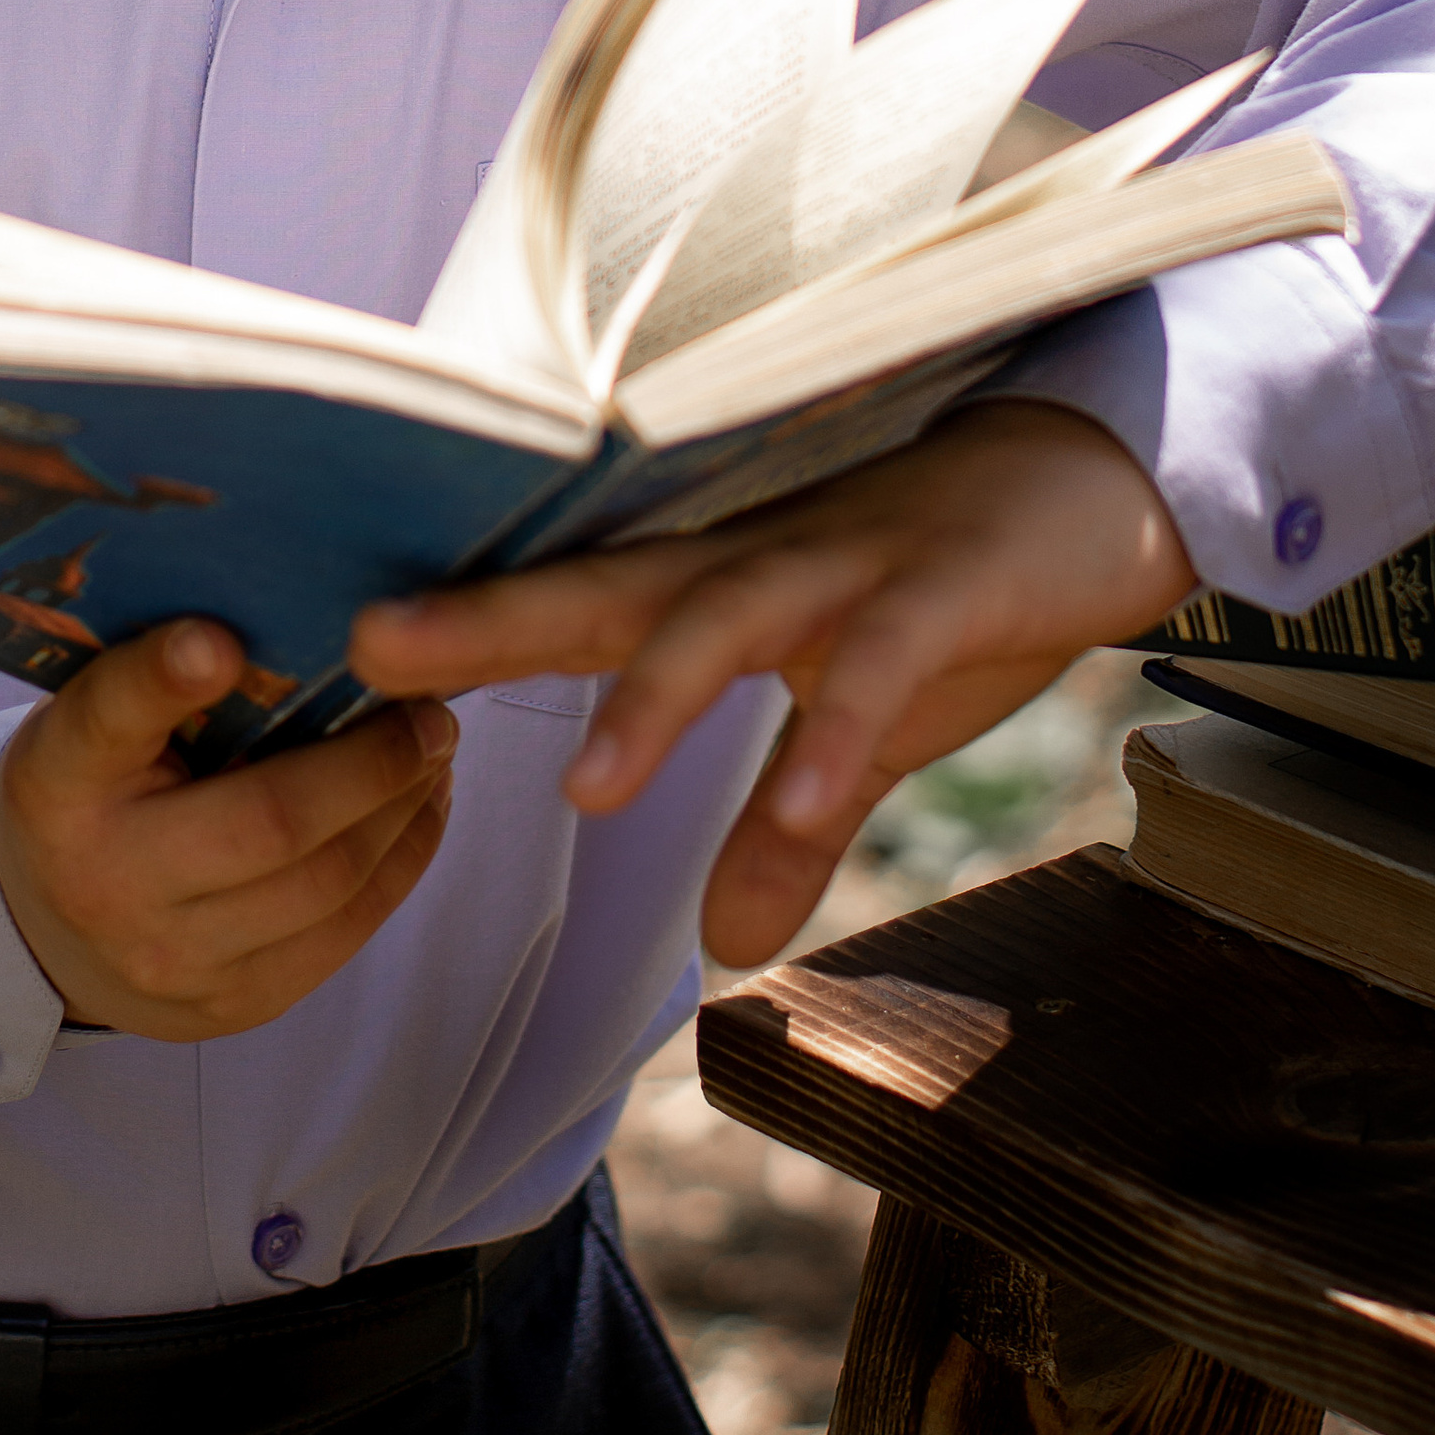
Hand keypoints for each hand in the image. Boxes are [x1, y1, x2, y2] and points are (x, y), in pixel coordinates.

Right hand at [0, 617, 457, 1039]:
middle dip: (371, 763)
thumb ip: (161, 676)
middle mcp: (109, 880)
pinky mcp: (233, 1006)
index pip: (108, 719)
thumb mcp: (90, 717)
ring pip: (325, 886)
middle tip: (429, 710)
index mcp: (59, 781)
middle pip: (266, 822)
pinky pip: (341, 937)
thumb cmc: (91, 787)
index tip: (218, 639)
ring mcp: (175, 960)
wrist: (40, 929)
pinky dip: (399, 865)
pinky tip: (419, 809)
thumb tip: (298, 618)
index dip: (162, 676)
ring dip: (401, 811)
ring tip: (436, 750)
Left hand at [347, 402, 1191, 970]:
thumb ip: (792, 829)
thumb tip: (725, 950)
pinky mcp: (944, 585)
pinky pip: (880, 665)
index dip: (460, 626)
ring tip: (587, 793)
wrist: (1097, 485)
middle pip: (608, 584)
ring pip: (730, 614)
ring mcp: (849, 562)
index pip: (571, 602)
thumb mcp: (868, 731)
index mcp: (724, 580)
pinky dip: (835, 741)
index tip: (337, 657)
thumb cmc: (955, 594)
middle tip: (377, 653)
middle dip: (491, 618)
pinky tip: (792, 820)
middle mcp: (763, 558)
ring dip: (657, 700)